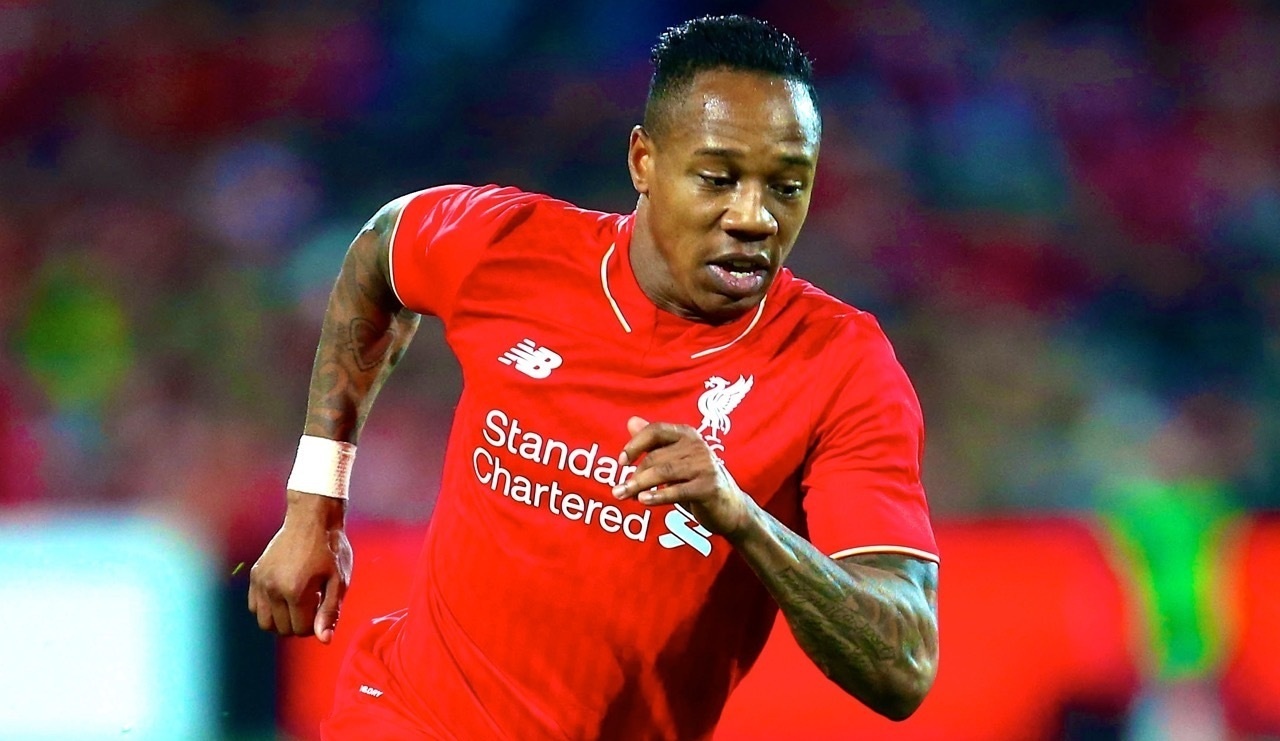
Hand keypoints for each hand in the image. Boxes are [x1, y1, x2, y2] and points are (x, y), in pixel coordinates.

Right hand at [247, 491, 351, 643]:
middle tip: (312, 603)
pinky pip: (254, 607)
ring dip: (282, 620)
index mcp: (296, 592)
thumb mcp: (339, 581)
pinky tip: (283, 597)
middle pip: (282, 629)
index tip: (322, 607)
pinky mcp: (255, 575)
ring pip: (265, 623)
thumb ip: (330, 612)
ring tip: (297, 603)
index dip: (315, 625)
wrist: (312, 519)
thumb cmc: (331, 549)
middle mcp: (274, 589)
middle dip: (299, 623)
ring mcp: (261, 582)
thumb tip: (323, 640)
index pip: (301, 630)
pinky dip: (268, 609)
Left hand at [612, 416, 757, 538]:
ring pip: (663, 472)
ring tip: (623, 496)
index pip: (656, 431)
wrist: (730, 508)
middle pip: (656, 456)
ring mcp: (705, 465)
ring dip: (640, 485)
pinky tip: (643, 500)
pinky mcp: (709, 487)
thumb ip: (654, 442)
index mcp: (687, 434)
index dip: (635, 444)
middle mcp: (697, 445)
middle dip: (634, 474)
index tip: (620, 462)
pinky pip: (678, 490)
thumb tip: (631, 421)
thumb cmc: (697, 481)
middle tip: (618, 490)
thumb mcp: (675, 460)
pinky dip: (658, 495)